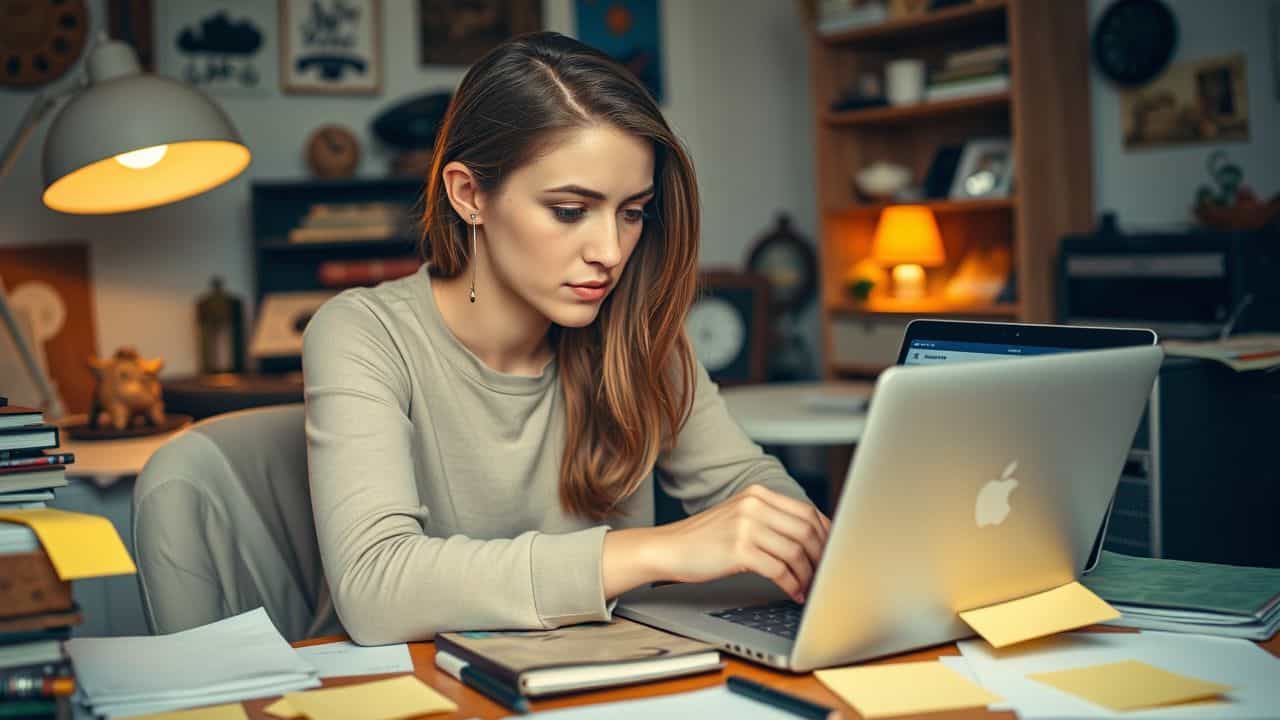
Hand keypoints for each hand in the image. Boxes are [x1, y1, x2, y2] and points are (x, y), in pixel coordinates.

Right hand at [652, 485, 830, 602]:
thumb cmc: (704, 539)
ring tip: (809, 587)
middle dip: (821, 557)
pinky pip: (778, 569)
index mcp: (758, 494)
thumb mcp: (740, 518)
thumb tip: (810, 540)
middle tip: (825, 574)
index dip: (826, 535)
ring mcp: (746, 525)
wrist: (668, 548)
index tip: (833, 553)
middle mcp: (754, 504)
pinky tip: (793, 593)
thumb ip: (771, 521)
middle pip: (806, 530)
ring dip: (808, 574)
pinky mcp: (738, 549)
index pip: (807, 511)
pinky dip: (791, 585)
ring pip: (795, 551)